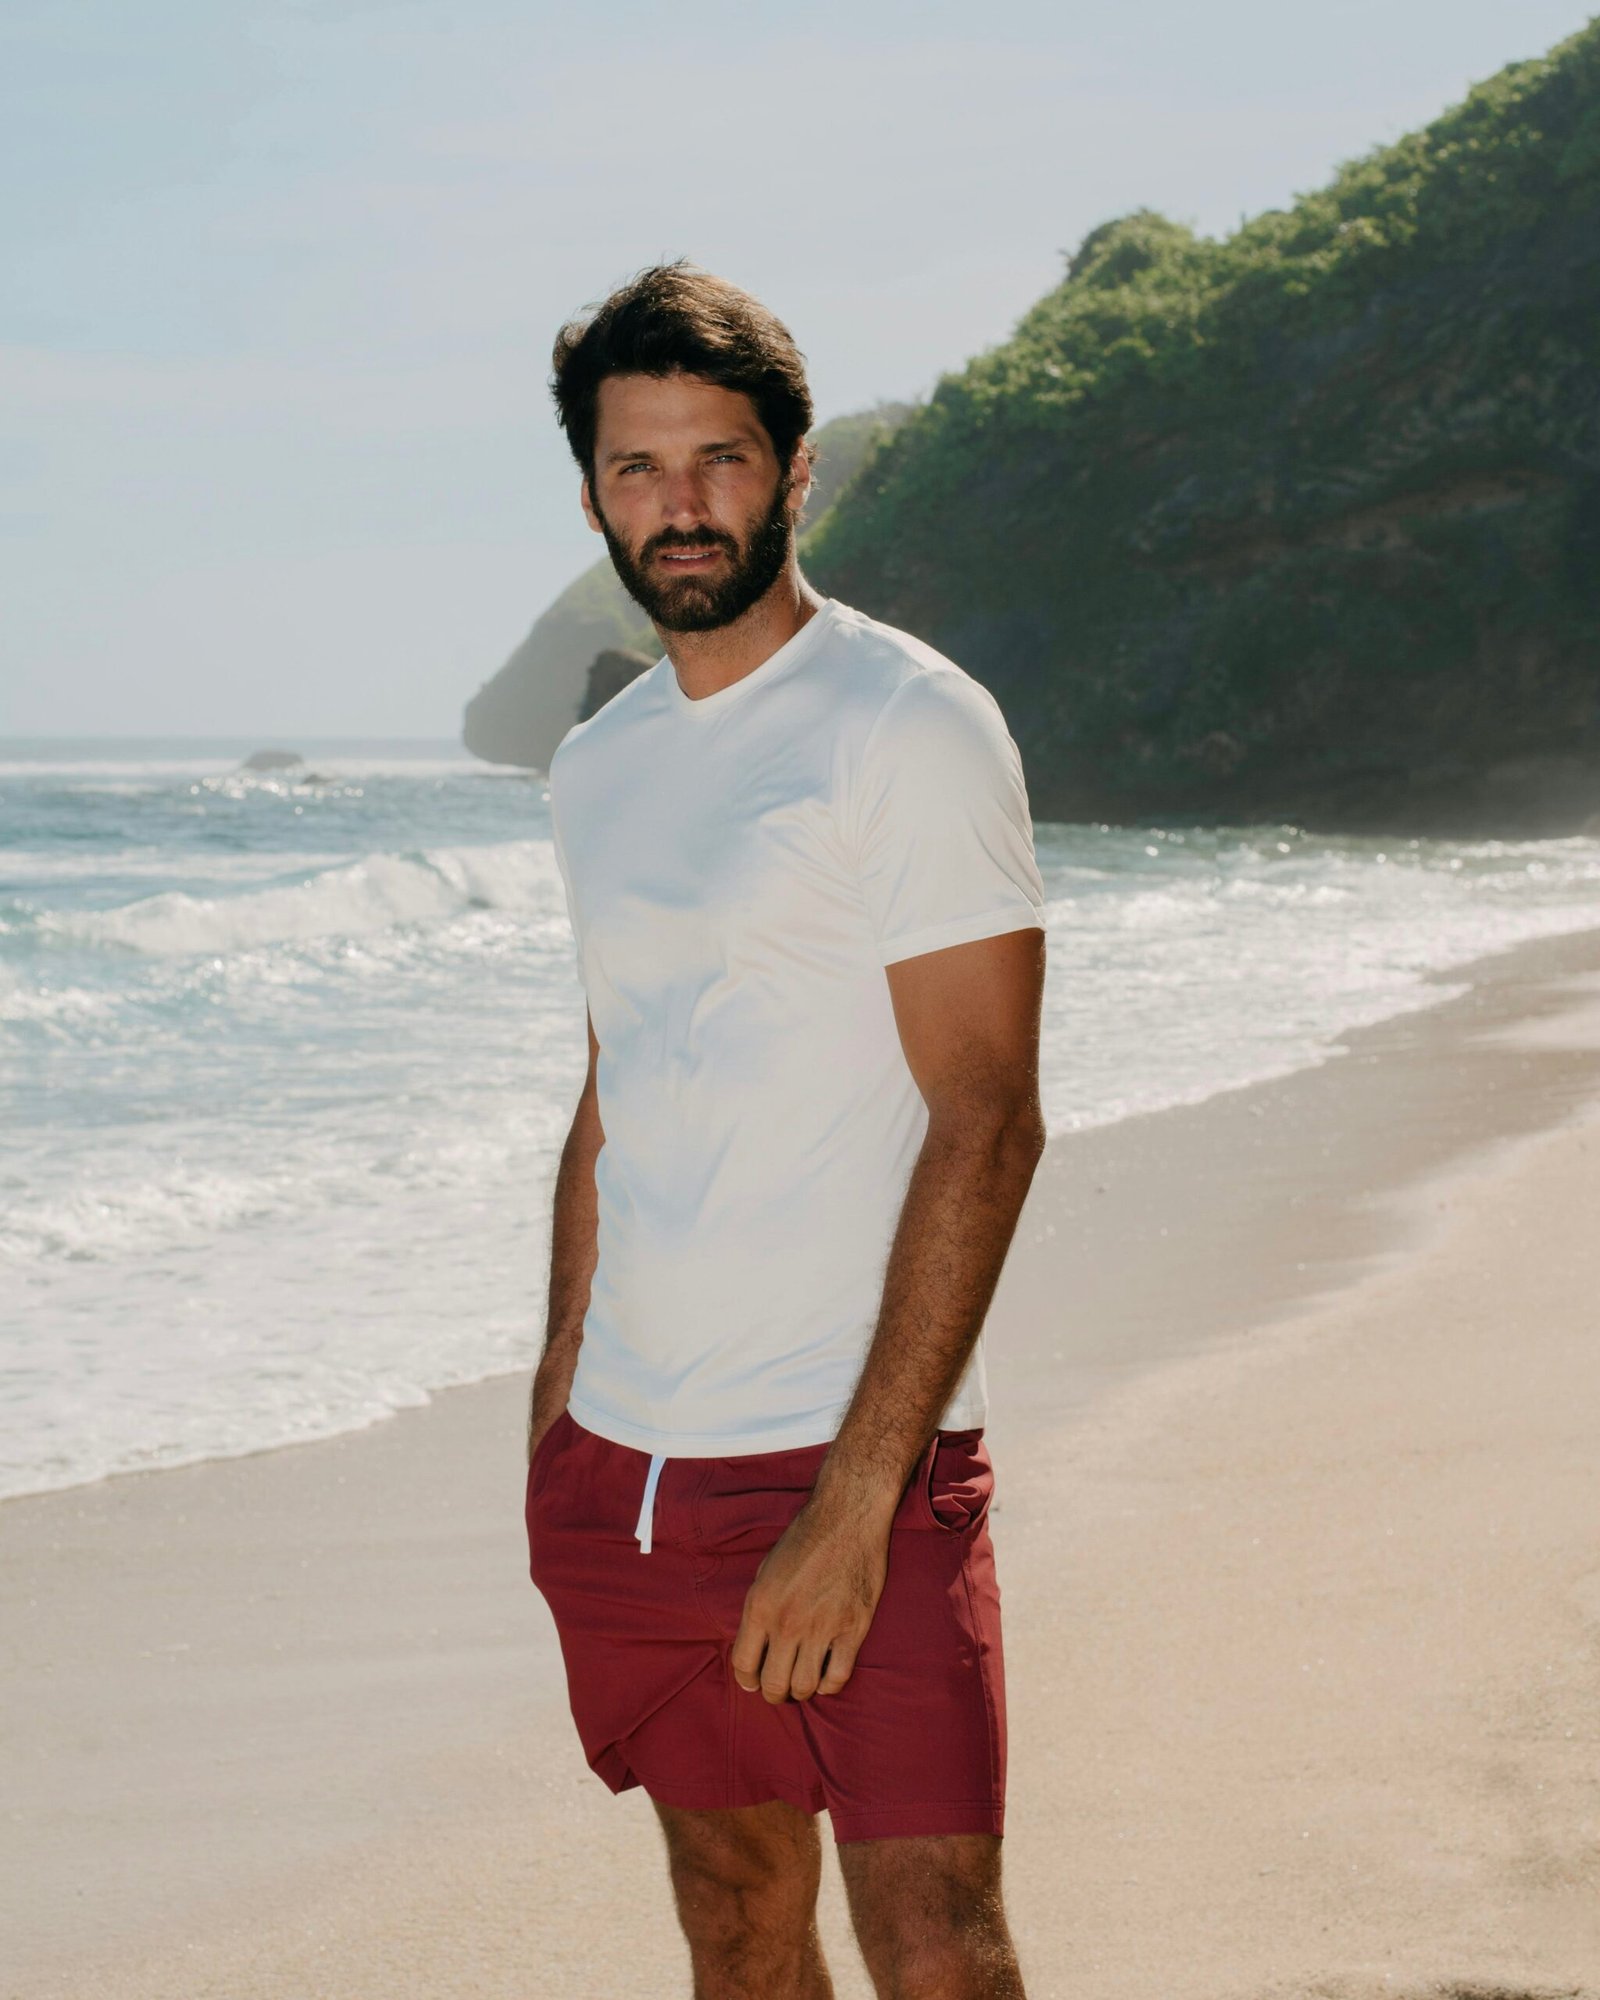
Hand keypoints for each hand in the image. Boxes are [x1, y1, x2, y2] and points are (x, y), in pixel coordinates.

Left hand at [730, 1499, 890, 1704]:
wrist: (846, 1516)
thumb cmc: (804, 1538)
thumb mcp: (766, 1570)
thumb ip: (759, 1610)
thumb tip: (754, 1645)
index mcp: (760, 1606)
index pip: (744, 1664)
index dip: (747, 1681)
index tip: (754, 1682)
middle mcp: (787, 1622)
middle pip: (774, 1684)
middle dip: (774, 1693)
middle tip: (781, 1690)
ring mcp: (822, 1627)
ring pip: (805, 1687)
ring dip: (802, 1691)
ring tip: (804, 1684)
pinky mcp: (853, 1628)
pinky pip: (838, 1677)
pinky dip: (830, 1685)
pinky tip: (827, 1676)